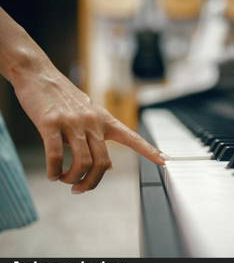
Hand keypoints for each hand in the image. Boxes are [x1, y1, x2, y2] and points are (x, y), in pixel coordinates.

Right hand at [13, 69, 164, 193]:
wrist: (39, 73)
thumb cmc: (63, 97)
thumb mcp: (89, 112)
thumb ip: (98, 135)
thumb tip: (106, 164)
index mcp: (105, 119)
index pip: (132, 137)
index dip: (149, 150)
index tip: (165, 161)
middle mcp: (92, 121)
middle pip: (103, 162)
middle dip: (92, 181)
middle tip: (79, 188)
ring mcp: (72, 122)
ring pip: (82, 162)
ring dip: (73, 178)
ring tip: (64, 180)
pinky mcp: (50, 122)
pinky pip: (55, 155)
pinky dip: (54, 170)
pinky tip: (52, 174)